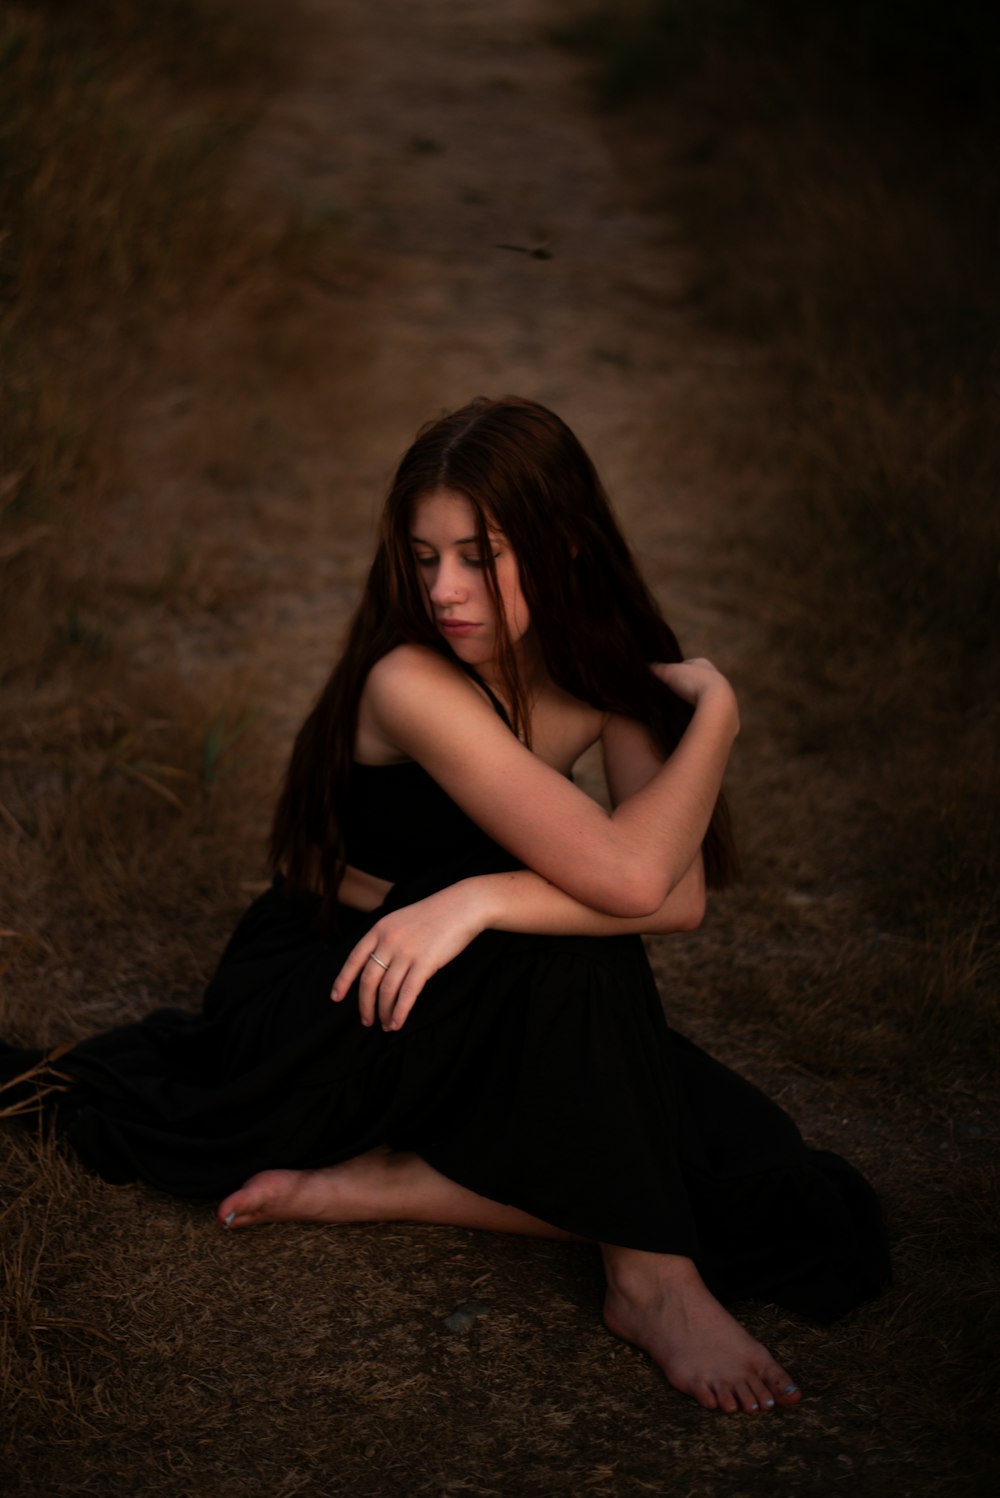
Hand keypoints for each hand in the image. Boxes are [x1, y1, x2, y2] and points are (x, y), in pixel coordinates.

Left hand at [330, 881, 487, 1031]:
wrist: (463, 905)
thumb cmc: (436, 914)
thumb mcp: (401, 920)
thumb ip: (387, 939)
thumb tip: (378, 967)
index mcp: (380, 929)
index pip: (354, 959)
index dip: (343, 980)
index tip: (336, 998)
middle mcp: (388, 941)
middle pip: (368, 980)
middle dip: (365, 1004)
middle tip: (366, 1020)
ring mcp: (406, 952)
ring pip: (387, 990)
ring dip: (384, 1012)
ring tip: (386, 1025)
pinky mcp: (425, 963)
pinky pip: (407, 994)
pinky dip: (400, 1011)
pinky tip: (398, 1022)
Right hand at [651, 658, 738, 725]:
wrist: (717, 703)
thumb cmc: (693, 682)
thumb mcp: (670, 672)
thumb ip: (658, 669)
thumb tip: (647, 666)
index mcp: (703, 663)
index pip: (687, 664)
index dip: (676, 671)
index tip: (666, 679)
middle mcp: (715, 676)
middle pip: (695, 680)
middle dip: (685, 686)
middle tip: (670, 694)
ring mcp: (721, 694)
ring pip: (703, 696)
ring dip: (693, 700)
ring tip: (678, 708)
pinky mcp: (723, 711)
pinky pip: (708, 710)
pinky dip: (699, 712)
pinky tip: (690, 717)